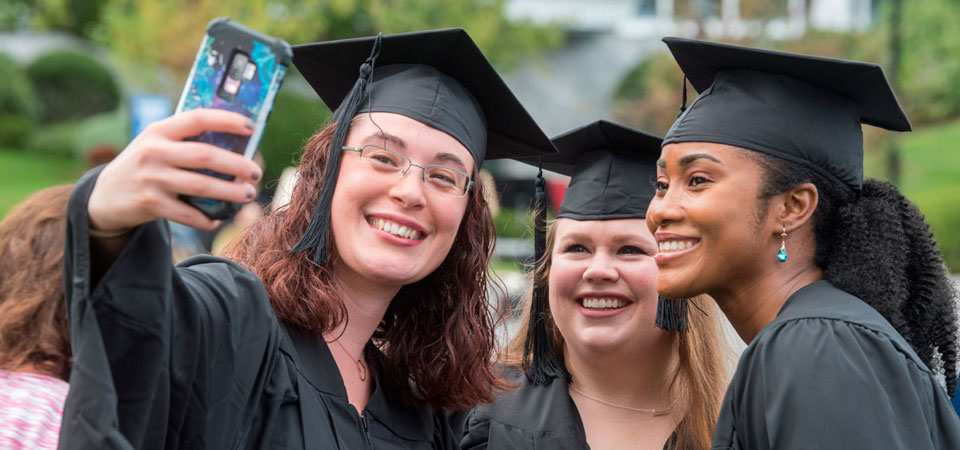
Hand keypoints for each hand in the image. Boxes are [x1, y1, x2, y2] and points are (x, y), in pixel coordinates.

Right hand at [88, 109, 262, 231]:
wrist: (103, 197)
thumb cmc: (144, 166)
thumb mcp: (156, 145)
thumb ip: (186, 142)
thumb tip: (236, 146)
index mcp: (159, 131)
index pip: (197, 118)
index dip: (226, 120)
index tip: (252, 127)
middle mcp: (153, 152)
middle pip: (205, 156)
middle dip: (236, 164)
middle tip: (256, 172)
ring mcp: (151, 178)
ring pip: (201, 186)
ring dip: (230, 192)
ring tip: (248, 194)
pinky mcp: (150, 204)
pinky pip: (188, 214)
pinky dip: (207, 218)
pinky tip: (218, 218)